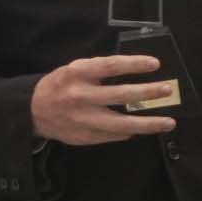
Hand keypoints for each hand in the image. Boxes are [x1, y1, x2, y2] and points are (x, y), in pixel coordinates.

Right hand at [31, 53, 180, 143]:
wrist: (34, 112)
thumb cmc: (60, 86)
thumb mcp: (74, 71)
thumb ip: (99, 72)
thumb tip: (134, 73)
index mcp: (77, 73)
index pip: (111, 66)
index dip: (134, 64)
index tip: (155, 64)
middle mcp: (80, 96)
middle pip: (121, 95)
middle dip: (148, 93)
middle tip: (167, 90)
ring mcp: (84, 119)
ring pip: (122, 124)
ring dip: (148, 124)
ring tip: (168, 122)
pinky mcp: (86, 136)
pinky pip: (114, 135)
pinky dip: (130, 132)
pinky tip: (142, 129)